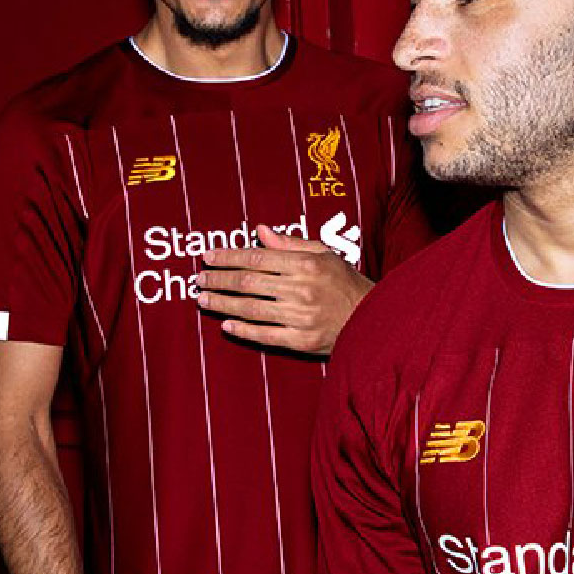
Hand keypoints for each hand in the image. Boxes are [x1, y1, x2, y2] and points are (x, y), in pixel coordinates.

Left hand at [196, 225, 373, 353]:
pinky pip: (265, 335)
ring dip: (223, 304)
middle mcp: (302, 290)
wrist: (373, 318)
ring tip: (204, 301)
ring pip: (251, 309)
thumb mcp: (325, 255)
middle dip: (219, 280)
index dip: (228, 257)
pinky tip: (227, 326)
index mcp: (307, 264)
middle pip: (249, 283)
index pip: (257, 258)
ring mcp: (301, 317)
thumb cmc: (346, 284)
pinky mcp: (302, 341)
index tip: (208, 257)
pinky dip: (243, 331)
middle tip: (200, 280)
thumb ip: (291, 244)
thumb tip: (260, 232)